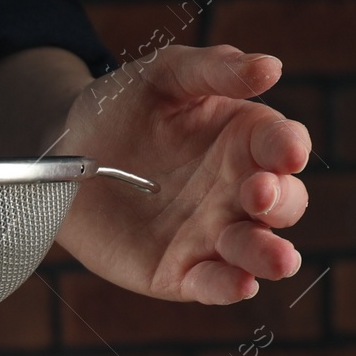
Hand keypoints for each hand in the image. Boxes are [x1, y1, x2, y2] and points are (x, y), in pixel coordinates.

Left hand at [54, 45, 310, 303]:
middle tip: (258, 193)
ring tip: (277, 258)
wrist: (65, 152)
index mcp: (246, 139)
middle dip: (281, 202)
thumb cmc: (121, 107)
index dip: (290, 148)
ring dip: (268, 255)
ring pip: (257, 251)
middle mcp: (239, 190)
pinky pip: (213, 284)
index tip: (286, 151)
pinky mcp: (180, 271)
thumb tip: (270, 68)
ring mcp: (212, 234)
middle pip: (283, 203)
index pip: (282, 145)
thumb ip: (214, 69)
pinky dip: (229, 287)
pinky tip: (240, 284)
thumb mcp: (163, 75)